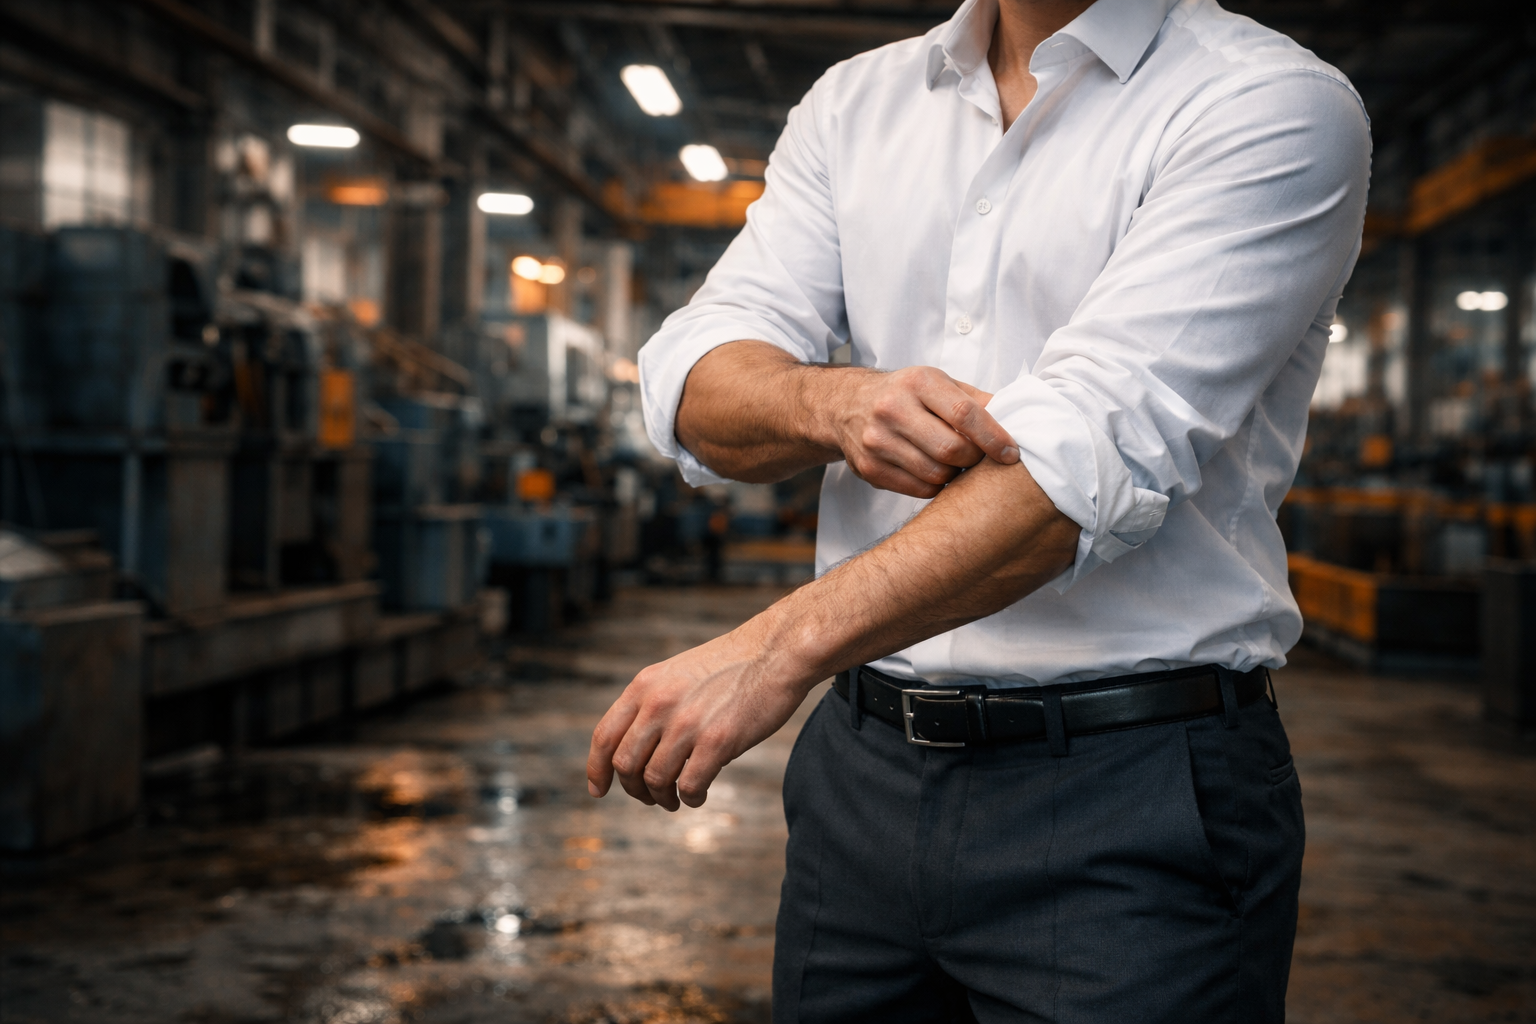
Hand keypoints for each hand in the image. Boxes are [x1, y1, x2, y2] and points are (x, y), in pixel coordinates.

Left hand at [586, 627, 814, 810]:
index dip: (597, 769)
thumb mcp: (676, 673)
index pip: (605, 736)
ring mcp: (688, 723)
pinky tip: (698, 796)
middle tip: (650, 797)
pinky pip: (690, 786)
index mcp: (645, 686)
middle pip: (625, 764)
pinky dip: (690, 798)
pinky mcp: (718, 740)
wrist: (775, 651)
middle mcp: (659, 704)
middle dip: (634, 789)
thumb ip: (653, 703)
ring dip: (662, 799)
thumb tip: (638, 748)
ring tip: (675, 800)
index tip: (599, 790)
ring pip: (655, 780)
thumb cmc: (730, 666)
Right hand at [822, 366, 1019, 497]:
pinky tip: (935, 472)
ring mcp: (877, 441)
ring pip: (936, 475)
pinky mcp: (869, 468)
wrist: (845, 405)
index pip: (965, 414)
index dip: (994, 437)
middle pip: (952, 450)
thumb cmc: (904, 394)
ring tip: (956, 464)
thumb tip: (1017, 418)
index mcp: (918, 382)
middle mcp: (893, 409)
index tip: (1011, 453)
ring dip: (955, 475)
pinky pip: (919, 490)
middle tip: (978, 458)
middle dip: (974, 459)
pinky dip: (936, 486)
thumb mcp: (937, 383)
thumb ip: (975, 400)